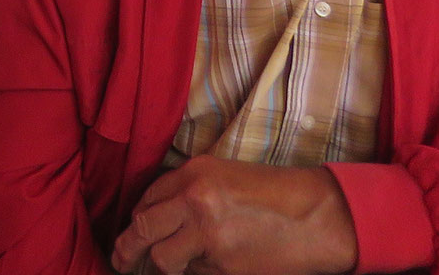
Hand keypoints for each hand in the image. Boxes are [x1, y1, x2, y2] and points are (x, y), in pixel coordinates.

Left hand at [111, 158, 356, 274]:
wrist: (318, 217)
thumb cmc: (276, 194)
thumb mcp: (225, 176)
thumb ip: (189, 190)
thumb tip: (158, 215)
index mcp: (194, 173)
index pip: (148, 197)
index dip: (137, 217)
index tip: (132, 229)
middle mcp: (195, 201)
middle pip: (142, 228)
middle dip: (126, 248)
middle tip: (120, 260)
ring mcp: (208, 236)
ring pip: (163, 259)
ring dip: (168, 263)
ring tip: (186, 260)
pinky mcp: (224, 267)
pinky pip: (195, 274)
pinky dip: (199, 271)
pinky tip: (219, 262)